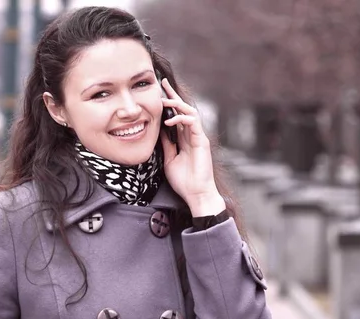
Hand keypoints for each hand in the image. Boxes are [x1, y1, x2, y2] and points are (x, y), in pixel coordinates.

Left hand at [159, 79, 224, 216]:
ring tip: (164, 101)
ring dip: (177, 104)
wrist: (196, 194)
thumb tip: (158, 132)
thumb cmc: (184, 181)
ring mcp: (198, 137)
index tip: (159, 91)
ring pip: (190, 112)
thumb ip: (166, 145)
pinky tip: (170, 121)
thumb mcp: (169, 159)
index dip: (169, 103)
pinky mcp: (202, 142)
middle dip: (174, 95)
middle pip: (184, 109)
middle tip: (163, 83)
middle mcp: (192, 135)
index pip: (176, 116)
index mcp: (184, 139)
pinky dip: (182, 119)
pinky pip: (193, 123)